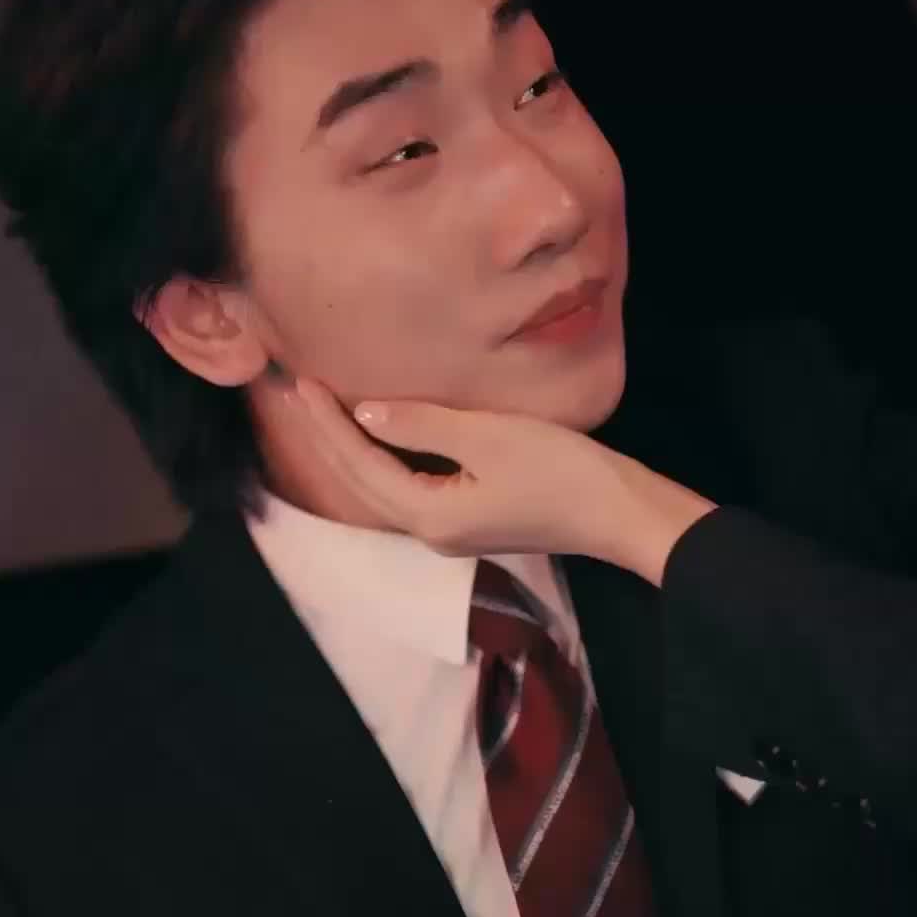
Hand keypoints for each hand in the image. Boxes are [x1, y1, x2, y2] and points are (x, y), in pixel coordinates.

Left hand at [288, 378, 718, 583]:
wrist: (619, 512)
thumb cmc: (561, 470)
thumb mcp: (488, 436)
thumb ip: (422, 423)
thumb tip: (365, 411)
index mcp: (428, 516)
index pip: (360, 464)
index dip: (328, 423)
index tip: (300, 383)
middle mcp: (430, 533)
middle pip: (363, 481)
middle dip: (328, 437)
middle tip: (297, 391)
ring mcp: (451, 531)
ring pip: (383, 486)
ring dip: (353, 448)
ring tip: (324, 409)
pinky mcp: (472, 519)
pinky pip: (409, 487)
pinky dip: (386, 457)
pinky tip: (380, 434)